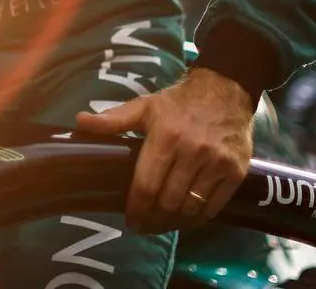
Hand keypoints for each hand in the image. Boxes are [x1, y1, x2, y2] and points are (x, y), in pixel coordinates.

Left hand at [75, 68, 254, 233]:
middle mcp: (192, 152)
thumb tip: (79, 122)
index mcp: (165, 137)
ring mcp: (217, 163)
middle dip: (153, 221)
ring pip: (191, 208)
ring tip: (162, 225)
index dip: (136, 209)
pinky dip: (198, 219)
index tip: (131, 221)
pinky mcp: (236, 171)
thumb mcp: (144, 106)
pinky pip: (214, 206)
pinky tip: (186, 220)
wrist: (226, 90)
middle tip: (145, 226)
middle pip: (168, 202)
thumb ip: (113, 120)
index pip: (146, 186)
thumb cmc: (178, 102)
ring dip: (174, 223)